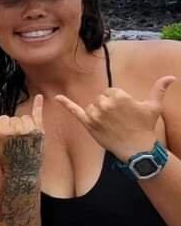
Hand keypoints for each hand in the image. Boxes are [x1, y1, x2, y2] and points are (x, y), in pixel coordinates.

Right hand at [0, 94, 44, 176]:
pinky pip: (38, 114)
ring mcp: (29, 130)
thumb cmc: (5, 160)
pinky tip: (39, 96)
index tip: (5, 138)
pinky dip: (39, 104)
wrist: (23, 170)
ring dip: (23, 124)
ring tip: (23, 137)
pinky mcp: (40, 131)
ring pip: (24, 117)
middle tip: (15, 140)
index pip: (3, 119)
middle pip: (14, 118)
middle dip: (13, 126)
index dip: (2, 127)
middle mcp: (16, 130)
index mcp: (3, 133)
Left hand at [55, 77, 174, 159]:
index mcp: (118, 95)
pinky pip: (75, 111)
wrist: (138, 149)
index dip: (117, 101)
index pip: (110, 92)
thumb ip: (159, 89)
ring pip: (92, 108)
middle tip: (119, 120)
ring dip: (98, 114)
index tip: (124, 112)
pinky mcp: (88, 125)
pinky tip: (56, 98)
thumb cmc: (146, 126)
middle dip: (108, 108)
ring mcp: (95, 114)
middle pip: (100, 99)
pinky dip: (66, 104)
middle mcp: (104, 103)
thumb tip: (171, 77)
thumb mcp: (153, 106)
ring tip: (111, 125)